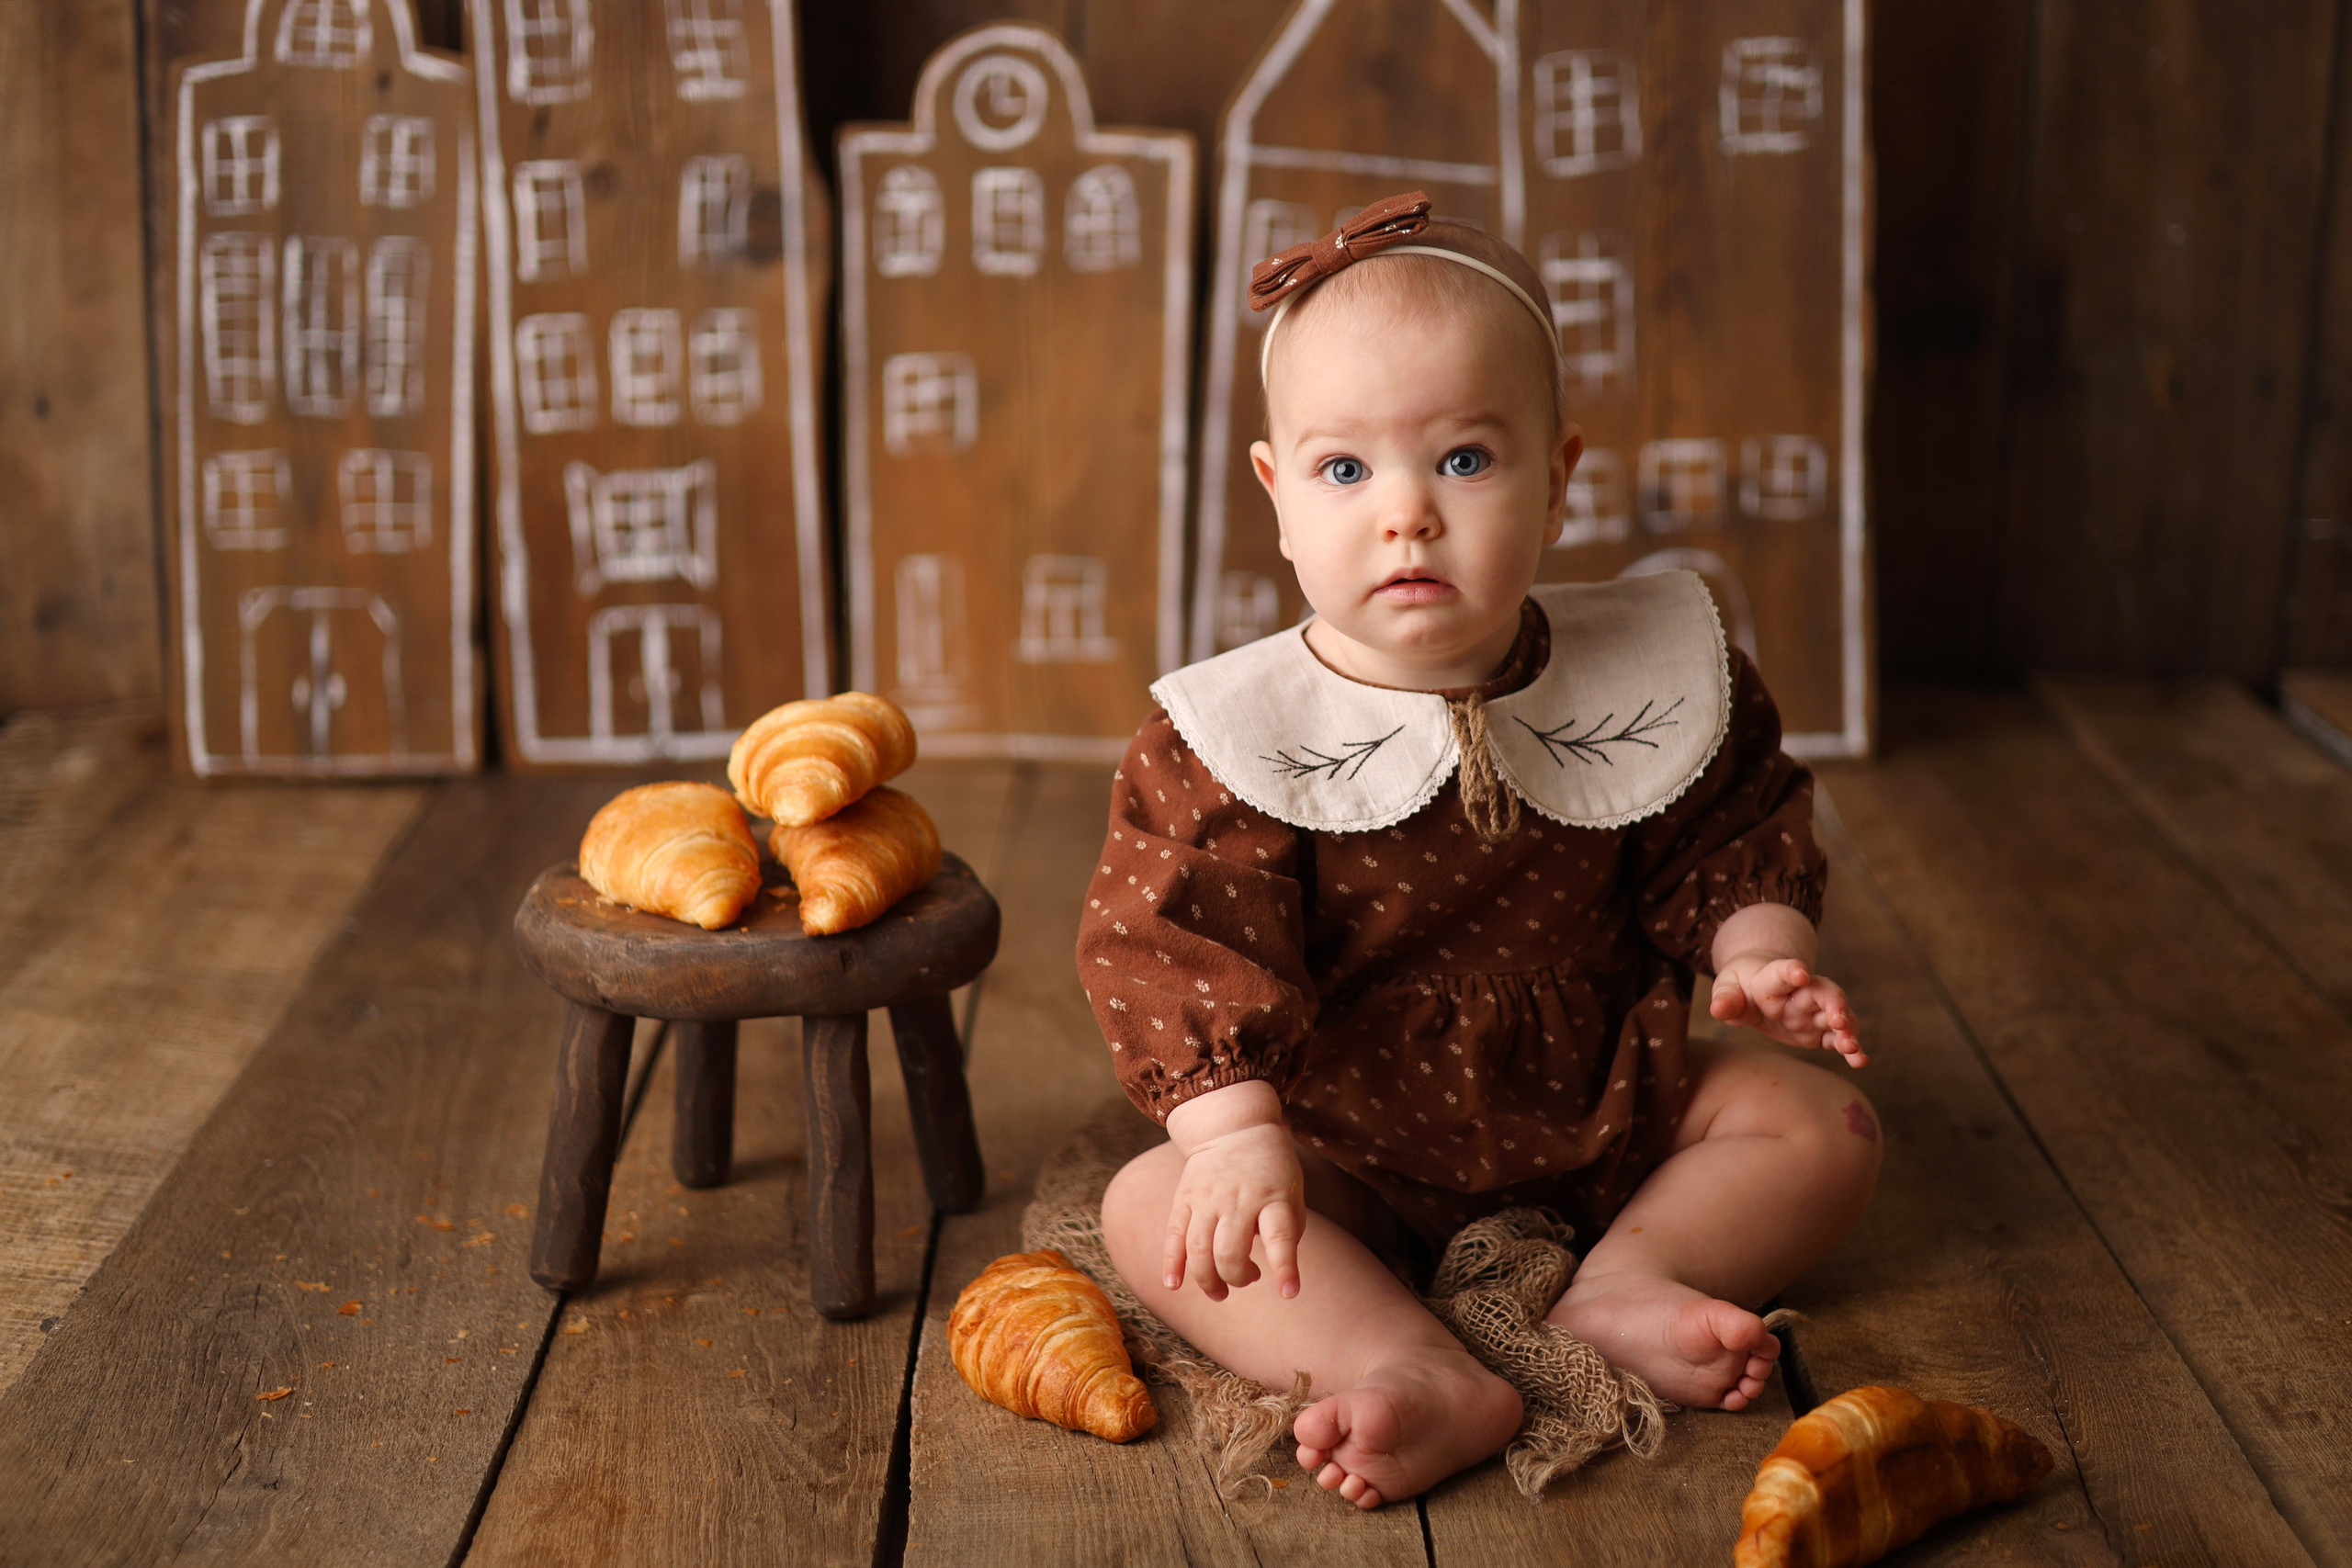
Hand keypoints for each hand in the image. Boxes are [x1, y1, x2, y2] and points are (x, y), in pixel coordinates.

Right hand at [1162, 1082, 1304, 1301]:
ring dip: (1208, 1280)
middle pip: (1230, 1252)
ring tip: (1218, 1292)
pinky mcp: (1185, 1198)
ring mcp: (1208, 1198)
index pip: (1279, 1236)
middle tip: (1248, 1278)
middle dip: (1237, 1278)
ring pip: (1199, 1250)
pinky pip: (1174, 1235)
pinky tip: (1173, 1285)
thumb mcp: (1292, 1189)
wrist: (1233, 1126)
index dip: (1284, 1267)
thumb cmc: (1271, 1166)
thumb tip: (1275, 1263)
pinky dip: (1172, 1263)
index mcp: (1272, 1196)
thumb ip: (1289, 1226)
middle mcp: (1238, 1199)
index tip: (1288, 1293)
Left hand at [1710, 950, 1866, 1066]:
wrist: (1760, 986)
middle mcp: (1801, 993)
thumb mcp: (1728, 987)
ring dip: (1847, 1029)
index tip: (1800, 972)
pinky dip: (1850, 1049)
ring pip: (1837, 1016)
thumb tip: (1718, 1008)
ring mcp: (1813, 1012)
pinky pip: (1838, 1039)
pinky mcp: (1819, 1031)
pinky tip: (1861, 1060)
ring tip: (1851, 1046)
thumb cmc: (1742, 985)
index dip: (1791, 971)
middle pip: (1822, 993)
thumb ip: (1726, 998)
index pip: (1783, 972)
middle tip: (1839, 1019)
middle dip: (1834, 1003)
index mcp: (1774, 979)